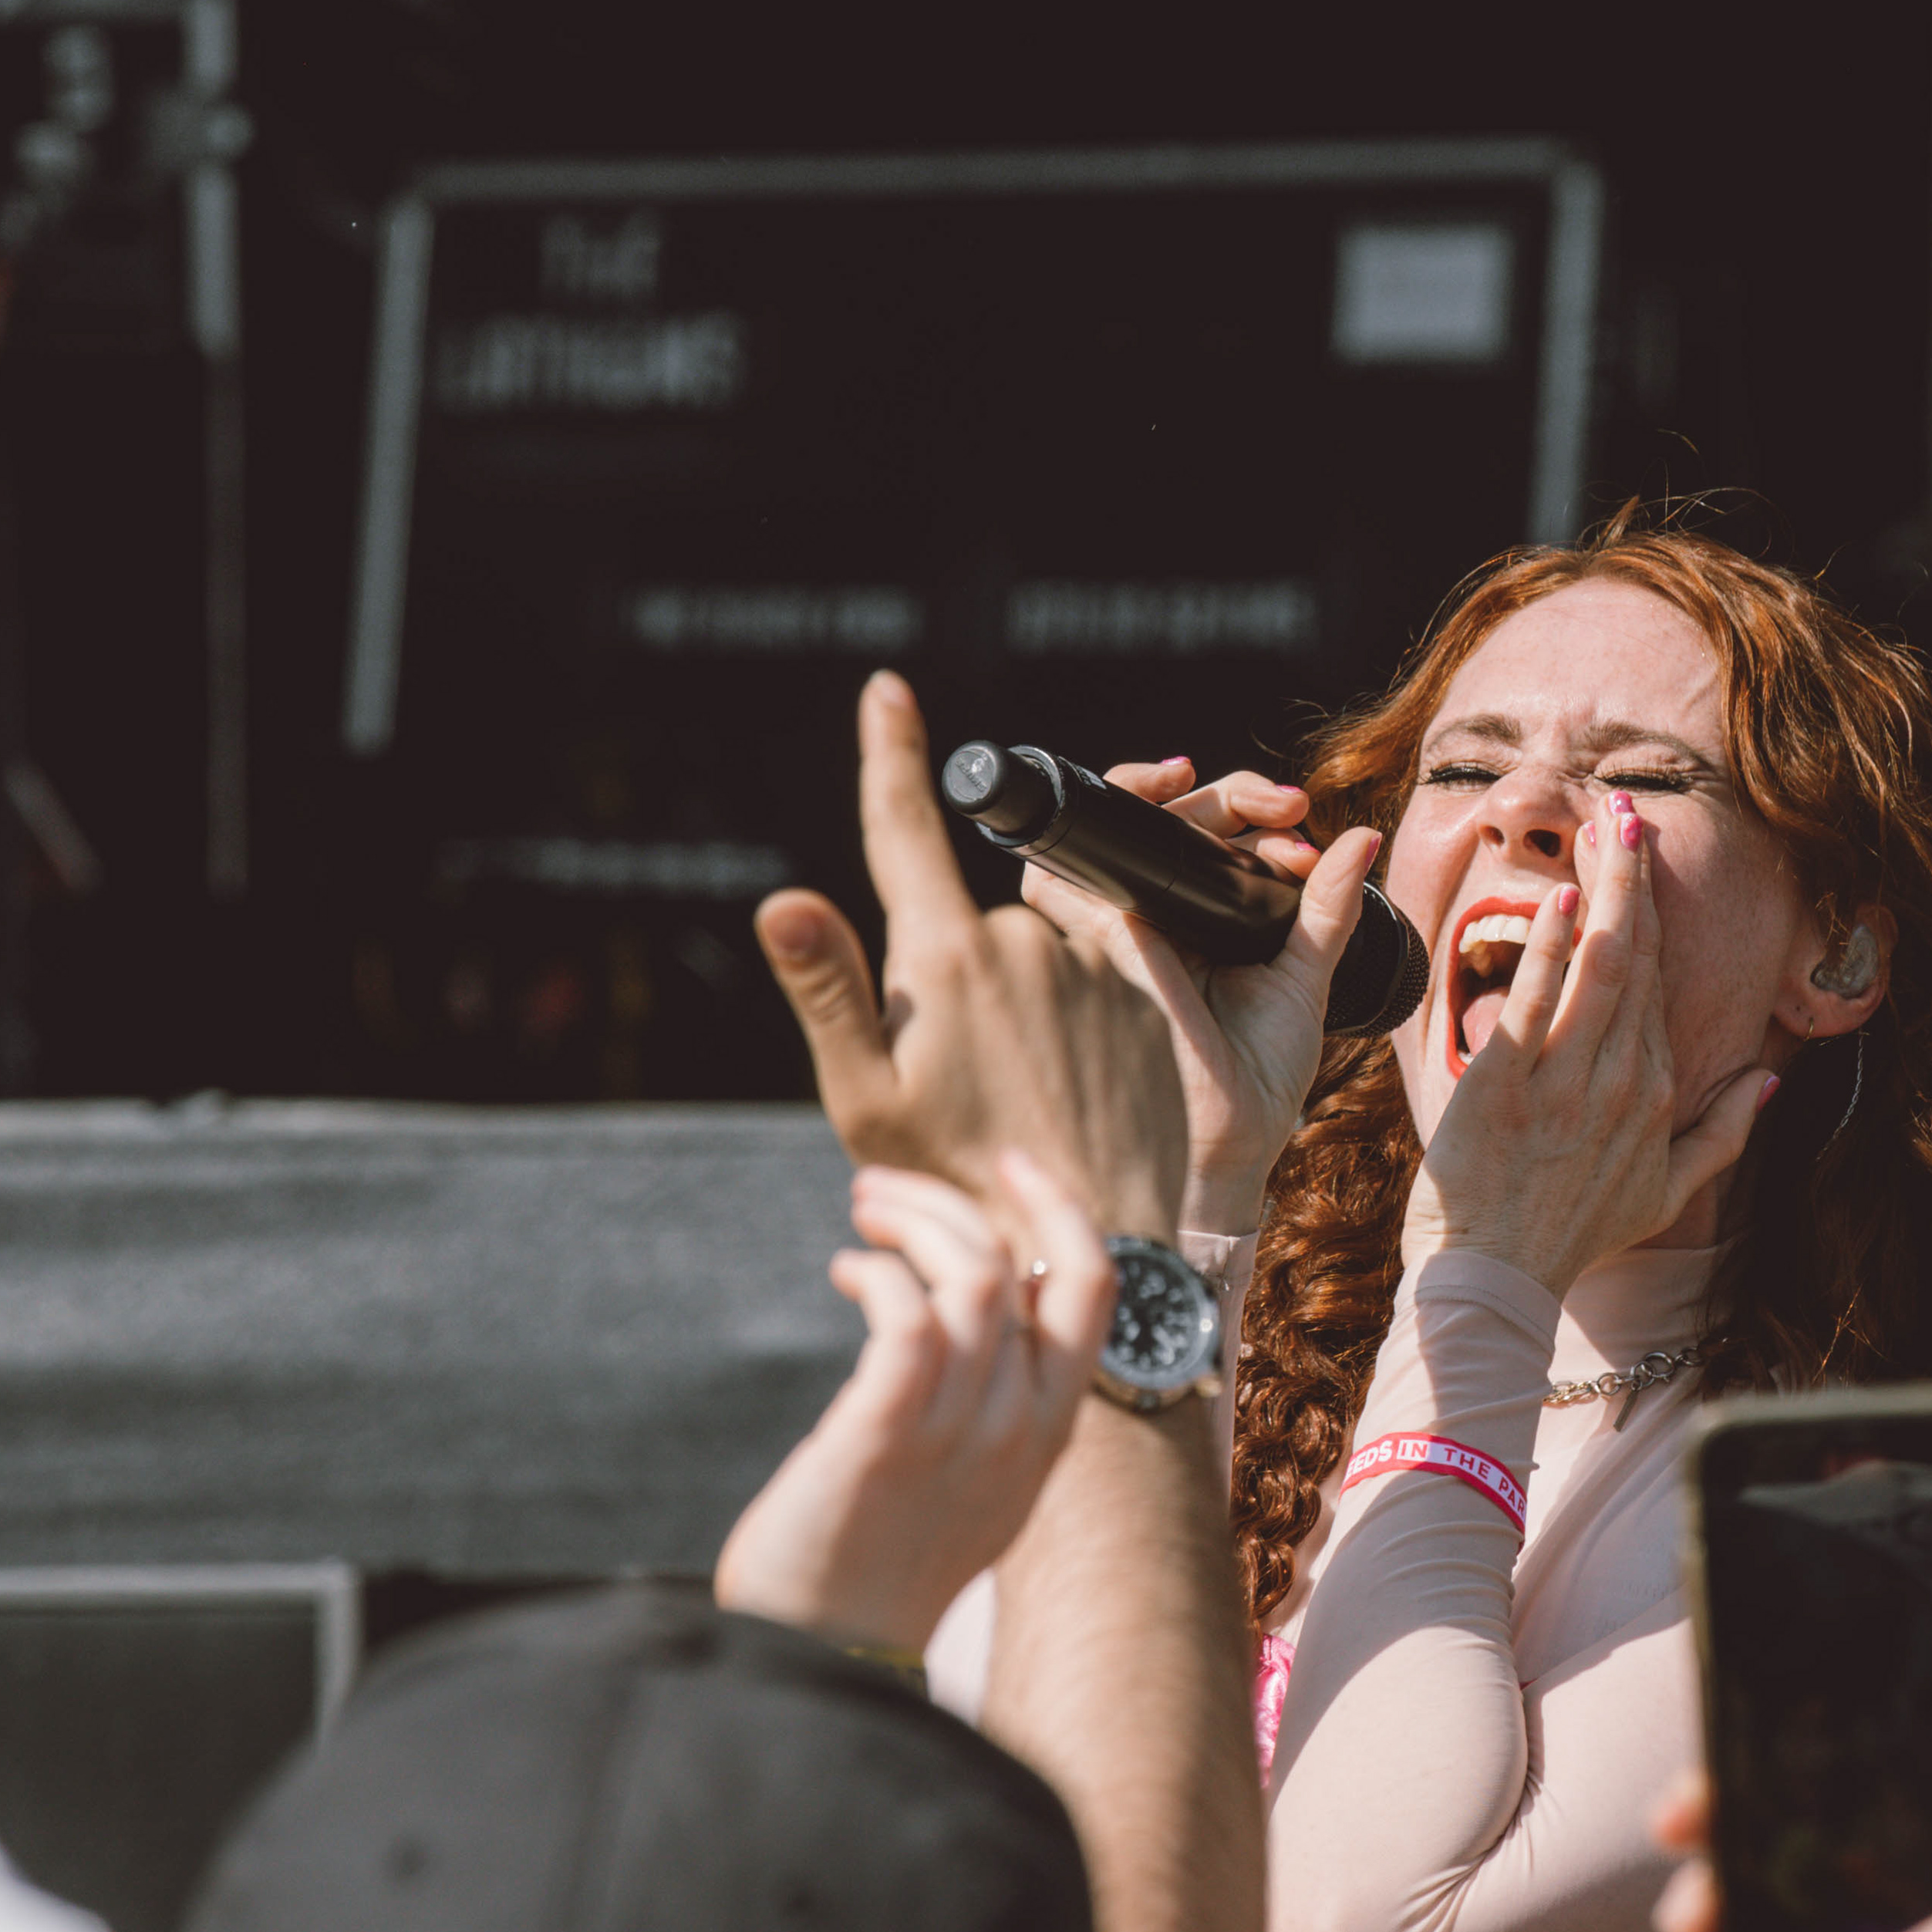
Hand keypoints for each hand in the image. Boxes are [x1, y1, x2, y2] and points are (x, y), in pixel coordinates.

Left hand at [715, 1155, 1115, 1651]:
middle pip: (1026, 1264)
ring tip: (861, 1220)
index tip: (1012, 1164)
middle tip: (882, 1189)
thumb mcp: (971, 1484)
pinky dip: (878, 1273)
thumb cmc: (882, 1567)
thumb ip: (990, 1407)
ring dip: (911, 1222)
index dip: (1060, 1210)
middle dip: (957, 1199)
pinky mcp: (885, 1436)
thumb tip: (966, 1314)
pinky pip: (908, 1317)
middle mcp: (1019, 1428)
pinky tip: (847, 1275)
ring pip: (972, 1275)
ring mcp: (958, 1433)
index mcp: (1049, 1433)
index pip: (1094, 1290)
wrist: (828, 1661)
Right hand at [756, 675, 1188, 1232]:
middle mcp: (1026, 941)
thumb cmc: (955, 1182)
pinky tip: (1070, 1094)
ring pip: (1033, 959)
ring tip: (1020, 1103)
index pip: (904, 828)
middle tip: (958, 1080)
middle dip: (953, 980)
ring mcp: (1095, 966)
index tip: (889, 689)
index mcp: (945, 956)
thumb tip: (782, 899)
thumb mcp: (865, 1097)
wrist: (1087, 1242)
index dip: (891, 752)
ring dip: (1018, 1011)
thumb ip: (826, 985)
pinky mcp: (1150, 997)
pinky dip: (1073, 1024)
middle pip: (967, 922)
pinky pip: (1095, 982)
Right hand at [1015, 755, 1380, 1232]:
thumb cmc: (1258, 1077)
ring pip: (1107, 830)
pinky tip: (1157, 812)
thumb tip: (1364, 838)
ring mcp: (1120, 931)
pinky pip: (1061, 875)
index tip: (1297, 814)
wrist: (1234, 1144)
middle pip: (1158, 820)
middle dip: (1224, 794)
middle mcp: (1152, 921)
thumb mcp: (1304, 977)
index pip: (1198, 837)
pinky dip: (1096, 834)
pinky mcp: (1099, 945)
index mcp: (1195, 923)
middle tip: (1287, 806)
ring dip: (1155, 793)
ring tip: (1235, 802)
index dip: (1241, 807)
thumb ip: (1327, 909)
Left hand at [1402, 798, 1777, 1296]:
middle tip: (1628, 811)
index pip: (1659, 983)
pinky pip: (1540, 1000)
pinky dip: (1556, 945)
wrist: (1497, 1278)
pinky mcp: (1508, 1084)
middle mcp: (1621, 1080)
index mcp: (1655, 1094)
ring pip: (1600, 965)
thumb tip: (1771, 1079)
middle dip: (1635, 879)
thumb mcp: (1667, 1194)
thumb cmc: (1574, 1237)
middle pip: (1638, 958)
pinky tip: (1567, 896)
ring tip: (1604, 826)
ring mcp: (1566, 1080)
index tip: (1643, 856)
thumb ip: (1724, 1133)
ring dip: (1605, 890)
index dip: (1653, 912)